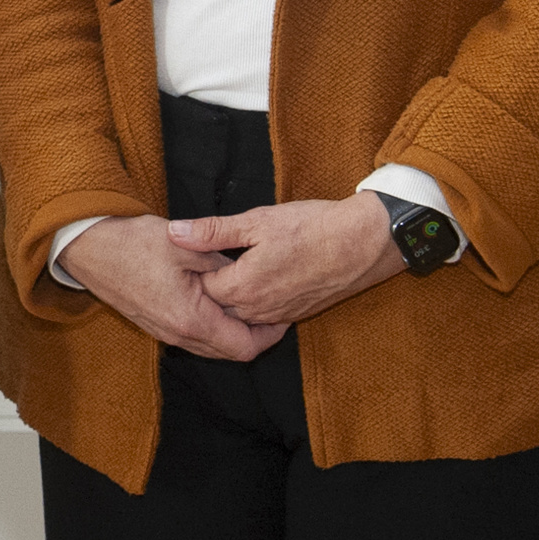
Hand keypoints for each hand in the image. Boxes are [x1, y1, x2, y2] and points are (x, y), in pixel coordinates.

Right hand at [54, 215, 288, 361]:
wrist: (88, 246)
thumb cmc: (134, 243)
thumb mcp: (186, 246)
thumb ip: (221, 265)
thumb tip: (245, 275)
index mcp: (191, 319)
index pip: (244, 347)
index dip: (270, 335)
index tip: (282, 314)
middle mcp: (178, 335)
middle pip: (230, 352)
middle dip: (254, 334)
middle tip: (269, 308)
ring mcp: (164, 333)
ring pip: (212, 347)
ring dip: (232, 330)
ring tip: (244, 302)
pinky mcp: (154, 325)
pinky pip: (194, 337)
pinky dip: (212, 326)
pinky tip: (215, 299)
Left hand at [175, 196, 407, 326]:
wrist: (364, 244)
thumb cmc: (312, 228)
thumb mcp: (257, 222)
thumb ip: (212, 231)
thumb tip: (174, 232)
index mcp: (243, 287)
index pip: (200, 289)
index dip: (191, 271)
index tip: (186, 255)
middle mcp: (259, 310)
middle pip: (217, 308)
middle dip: (205, 289)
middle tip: (197, 266)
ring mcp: (279, 316)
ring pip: (239, 316)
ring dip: (228, 299)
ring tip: (223, 272)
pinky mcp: (296, 315)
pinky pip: (262, 318)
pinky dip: (251, 304)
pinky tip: (252, 283)